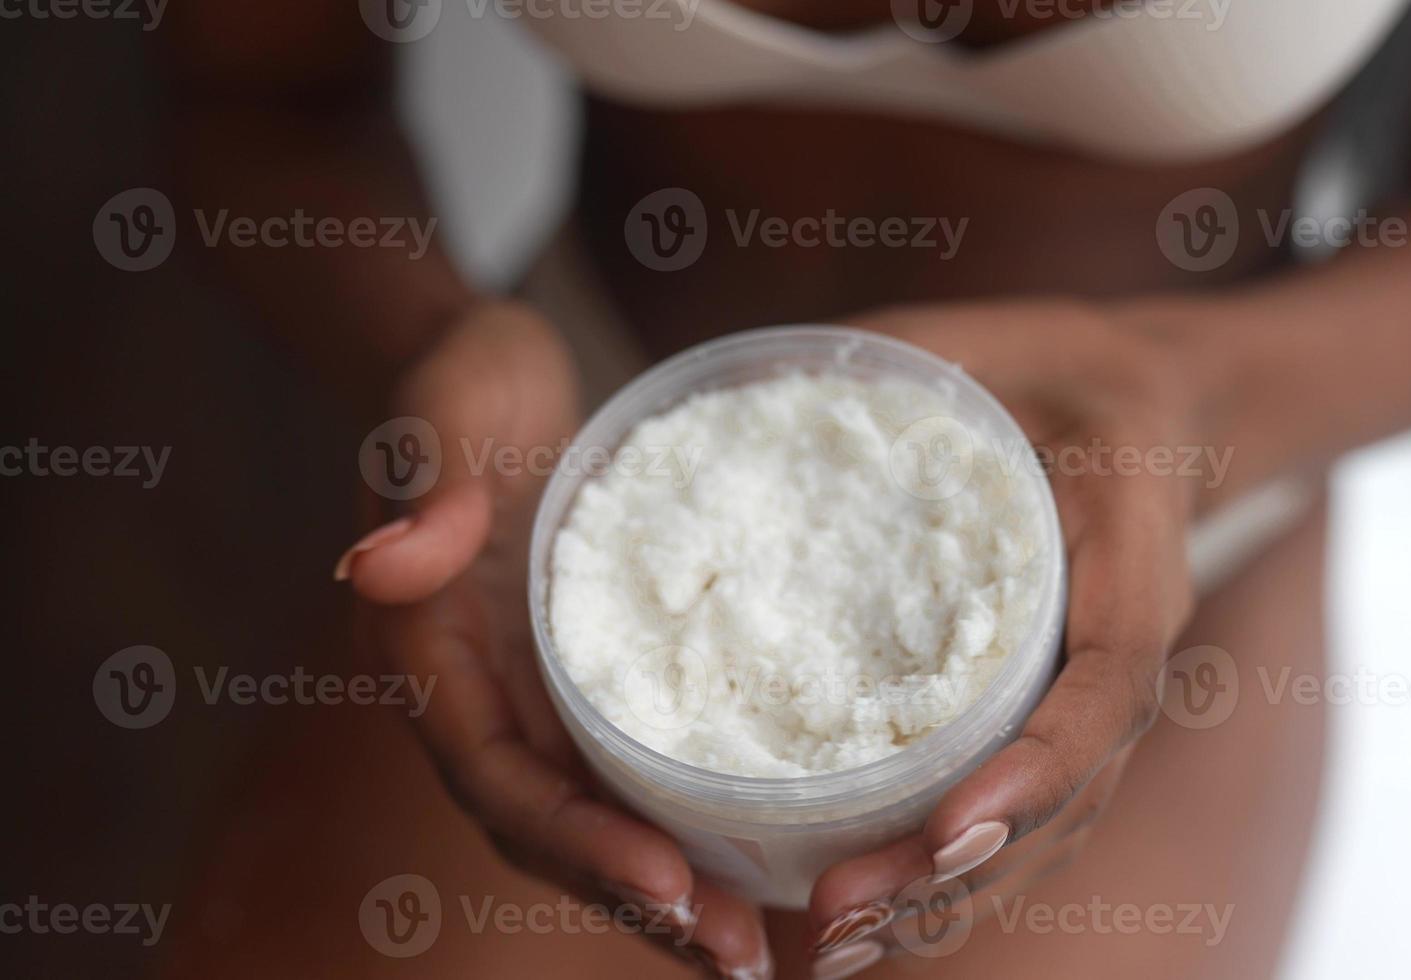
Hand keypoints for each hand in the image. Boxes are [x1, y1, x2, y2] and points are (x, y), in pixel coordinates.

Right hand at [336, 301, 770, 978]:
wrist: (484, 370)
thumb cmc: (457, 378)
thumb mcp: (442, 405)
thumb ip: (420, 478)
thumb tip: (382, 563)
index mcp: (429, 654)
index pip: (498, 775)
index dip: (577, 839)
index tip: (670, 880)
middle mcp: (478, 698)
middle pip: (549, 831)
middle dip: (640, 901)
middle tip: (739, 957)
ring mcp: (532, 698)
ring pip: (593, 822)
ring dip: (670, 893)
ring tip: (760, 947)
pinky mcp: (583, 684)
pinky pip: (631, 776)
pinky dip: (687, 828)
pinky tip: (765, 860)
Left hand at [806, 300, 1204, 974]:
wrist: (1150, 410)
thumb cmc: (1073, 372)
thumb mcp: (1002, 340)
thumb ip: (904, 358)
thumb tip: (754, 375)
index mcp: (1133, 570)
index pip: (1104, 690)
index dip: (1037, 768)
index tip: (955, 829)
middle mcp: (1120, 661)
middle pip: (1063, 800)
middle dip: (954, 875)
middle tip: (839, 920)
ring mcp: (1091, 705)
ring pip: (1040, 834)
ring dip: (942, 905)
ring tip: (829, 949)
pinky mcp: (1050, 721)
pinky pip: (1016, 819)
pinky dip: (947, 881)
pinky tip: (861, 921)